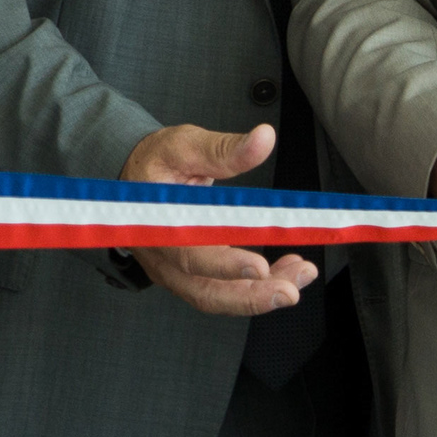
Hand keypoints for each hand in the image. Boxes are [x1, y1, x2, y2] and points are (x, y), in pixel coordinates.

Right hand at [119, 122, 319, 316]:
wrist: (137, 177)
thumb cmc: (156, 162)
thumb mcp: (184, 145)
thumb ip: (223, 149)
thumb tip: (263, 139)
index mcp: (155, 224)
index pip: (189, 255)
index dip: (225, 266)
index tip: (261, 268)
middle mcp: (163, 257)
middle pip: (206, 292)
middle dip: (251, 297)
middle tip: (291, 291)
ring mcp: (177, 272)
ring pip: (220, 297)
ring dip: (261, 295)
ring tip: (300, 277)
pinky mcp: (193, 275)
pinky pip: (226, 291)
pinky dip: (258, 287)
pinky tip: (287, 272)